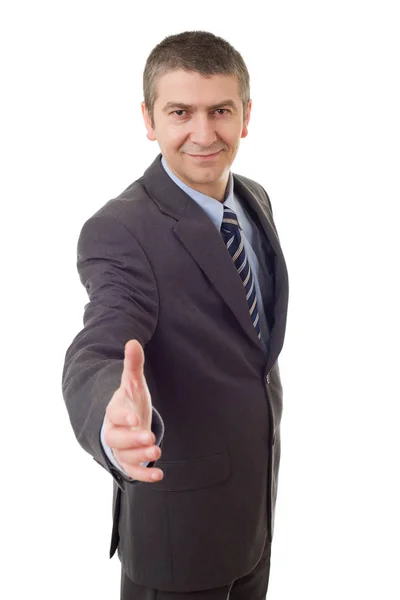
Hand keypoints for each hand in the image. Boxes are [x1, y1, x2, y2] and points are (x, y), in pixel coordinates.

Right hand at [104, 340, 162, 481]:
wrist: (124, 421)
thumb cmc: (129, 400)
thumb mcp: (132, 382)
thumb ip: (133, 365)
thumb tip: (133, 341)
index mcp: (115, 411)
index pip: (115, 414)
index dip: (123, 416)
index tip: (134, 418)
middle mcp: (115, 431)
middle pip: (117, 439)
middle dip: (133, 441)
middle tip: (150, 440)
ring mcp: (121, 448)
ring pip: (125, 456)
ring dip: (140, 457)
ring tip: (157, 452)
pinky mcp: (128, 461)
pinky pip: (132, 471)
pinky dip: (144, 475)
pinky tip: (159, 475)